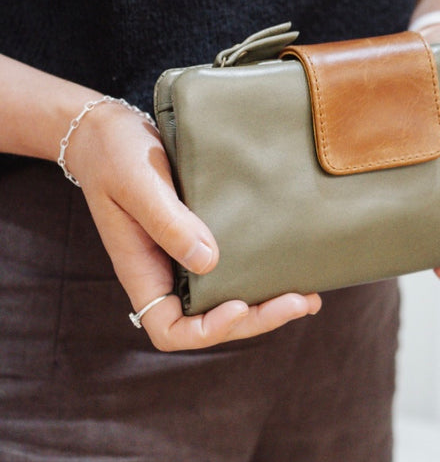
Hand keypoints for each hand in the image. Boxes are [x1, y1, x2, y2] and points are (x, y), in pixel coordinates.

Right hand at [68, 102, 321, 349]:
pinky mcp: (203, 236)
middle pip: (210, 322)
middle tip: (299, 303)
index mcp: (142, 272)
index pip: (170, 329)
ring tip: (308, 298)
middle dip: (256, 319)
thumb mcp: (137, 183)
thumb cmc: (114, 154)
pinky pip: (233, 270)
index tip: (238, 305)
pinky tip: (293, 269)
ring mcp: (184, 258)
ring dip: (267, 306)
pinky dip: (263, 277)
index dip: (207, 331)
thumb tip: (209, 261)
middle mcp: (166, 273)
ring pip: (227, 301)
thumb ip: (168, 222)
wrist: (109, 130)